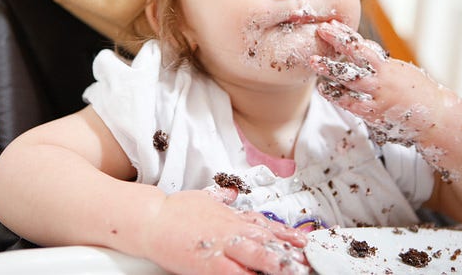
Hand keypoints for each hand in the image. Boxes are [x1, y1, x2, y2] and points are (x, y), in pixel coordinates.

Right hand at [140, 188, 309, 274]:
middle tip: (309, 259)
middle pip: (268, 242)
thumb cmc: (175, 210)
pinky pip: (235, 273)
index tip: (304, 240)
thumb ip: (220, 199)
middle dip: (290, 252)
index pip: (265, 225)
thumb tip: (230, 194)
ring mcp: (223, 246)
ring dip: (278, 264)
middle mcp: (232, 230)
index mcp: (231, 217)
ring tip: (296, 271)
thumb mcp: (202, 199)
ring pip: (258, 256)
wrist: (153, 218)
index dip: (286, 233)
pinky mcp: (210, 264)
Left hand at [309, 20, 457, 146]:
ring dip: (329, 68)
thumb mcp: (399, 72)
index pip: (362, 45)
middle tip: (320, 30)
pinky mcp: (374, 112)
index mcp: (387, 65)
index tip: (331, 24)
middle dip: (336, 41)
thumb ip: (378, 65)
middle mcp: (382, 77)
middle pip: (355, 54)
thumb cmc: (416, 93)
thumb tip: (358, 52)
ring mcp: (377, 94)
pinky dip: (336, 95)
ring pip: (349, 77)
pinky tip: (324, 89)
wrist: (435, 116)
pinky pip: (351, 102)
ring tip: (313, 60)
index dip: (345, 34)